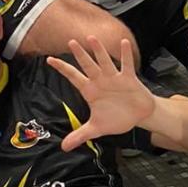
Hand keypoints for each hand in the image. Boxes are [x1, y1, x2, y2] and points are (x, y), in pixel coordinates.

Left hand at [47, 35, 155, 149]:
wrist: (138, 116)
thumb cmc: (116, 118)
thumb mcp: (96, 128)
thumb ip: (80, 135)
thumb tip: (64, 147)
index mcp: (90, 91)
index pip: (73, 77)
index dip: (62, 69)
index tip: (49, 59)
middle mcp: (100, 81)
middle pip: (88, 66)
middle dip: (80, 55)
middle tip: (71, 42)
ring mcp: (114, 78)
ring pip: (105, 62)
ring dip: (99, 51)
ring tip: (92, 38)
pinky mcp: (129, 79)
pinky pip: (126, 65)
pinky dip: (125, 54)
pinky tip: (123, 42)